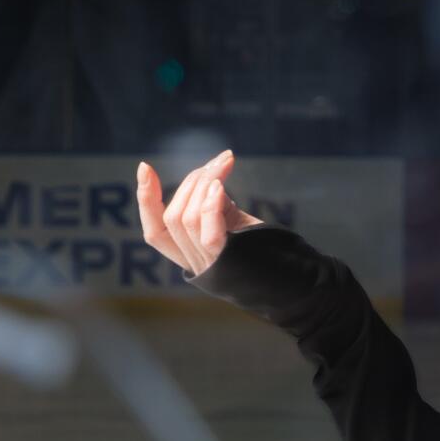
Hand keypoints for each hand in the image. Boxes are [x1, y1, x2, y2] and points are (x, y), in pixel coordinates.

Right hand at [135, 149, 263, 277]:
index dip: (145, 200)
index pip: (154, 230)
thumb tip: (208, 178)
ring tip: (223, 169)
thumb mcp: (234, 222)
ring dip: (204, 185)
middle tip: (219, 162)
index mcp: (189, 255)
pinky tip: (219, 187)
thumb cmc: (264, 247)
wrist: (294, 278)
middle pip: (172, 217)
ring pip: (185, 220)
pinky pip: (207, 235)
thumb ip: (215, 205)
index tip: (145, 167)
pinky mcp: (227, 263)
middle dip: (191, 182)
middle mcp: (194, 264)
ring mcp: (210, 266)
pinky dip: (210, 206)